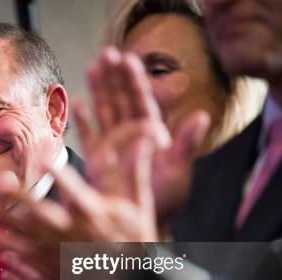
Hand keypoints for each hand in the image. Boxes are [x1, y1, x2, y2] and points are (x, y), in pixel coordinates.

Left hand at [0, 133, 154, 279]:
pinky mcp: (54, 267)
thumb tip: (146, 141)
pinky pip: (26, 257)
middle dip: (16, 197)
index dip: (60, 178)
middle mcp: (75, 233)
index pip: (77, 193)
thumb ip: (135, 173)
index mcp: (97, 215)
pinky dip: (9, 248)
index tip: (44, 161)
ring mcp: (62, 252)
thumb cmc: (136, 240)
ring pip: (27, 236)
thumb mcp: (140, 207)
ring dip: (5, 221)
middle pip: (40, 214)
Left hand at [1, 251, 103, 279]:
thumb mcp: (110, 261)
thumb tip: (72, 221)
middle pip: (43, 278)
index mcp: (85, 276)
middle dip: (22, 267)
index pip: (55, 263)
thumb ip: (93, 245)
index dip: (35, 253)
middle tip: (5, 256)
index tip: (21, 243)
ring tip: (5, 274)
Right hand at [75, 47, 210, 228]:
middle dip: (114, 78)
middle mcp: (132, 136)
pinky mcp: (99, 161)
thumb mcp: (179, 172)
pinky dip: (84, 121)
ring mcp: (114, 147)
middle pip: (121, 101)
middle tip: (107, 53)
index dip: (135, 80)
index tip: (129, 59)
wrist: (146, 224)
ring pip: (105, 112)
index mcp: (152, 135)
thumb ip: (186, 144)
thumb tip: (202, 115)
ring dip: (98, 91)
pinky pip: (90, 136)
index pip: (142, 101)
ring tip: (92, 67)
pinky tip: (79, 104)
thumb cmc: (166, 200)